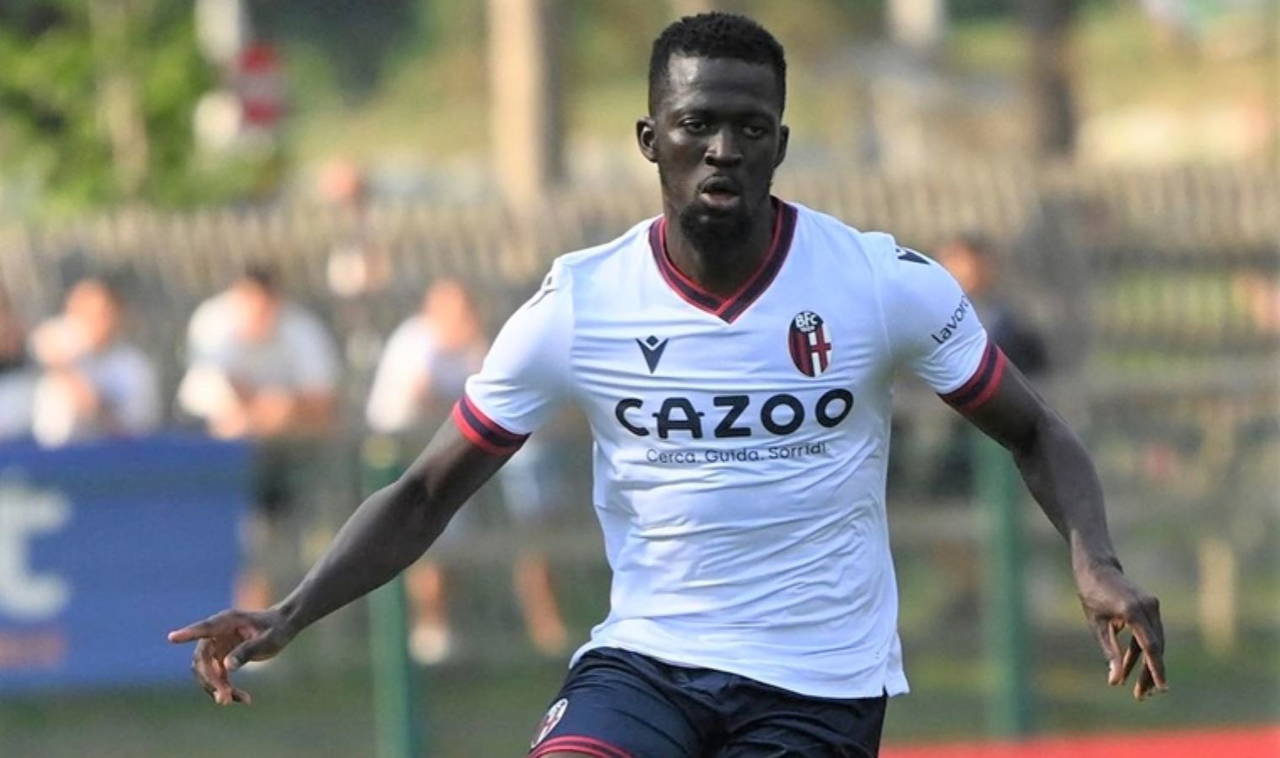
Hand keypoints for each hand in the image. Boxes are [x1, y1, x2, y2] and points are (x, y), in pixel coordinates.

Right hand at [167, 608, 293, 705]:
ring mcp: (217, 646)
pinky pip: (217, 677)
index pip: (204, 628)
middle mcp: (217, 633)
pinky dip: (226, 689)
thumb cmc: (276, 629)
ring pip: (206, 672)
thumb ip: (248, 651)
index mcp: (227, 621)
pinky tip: (244, 699)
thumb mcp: (268, 640)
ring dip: (216, 688)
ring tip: (233, 701)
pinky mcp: (221, 657)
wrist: (282, 627)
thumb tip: (226, 666)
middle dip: (210, 681)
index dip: (188, 634)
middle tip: (224, 699)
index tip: (172, 638)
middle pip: (202, 659)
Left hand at [1077, 562, 1167, 699]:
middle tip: (1142, 695)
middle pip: (1155, 647)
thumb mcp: (1097, 625)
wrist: (1097, 567)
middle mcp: (1148, 607)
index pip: (1150, 646)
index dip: (1156, 669)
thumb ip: (1109, 651)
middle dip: (1150, 672)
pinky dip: (1142, 650)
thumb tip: (1115, 679)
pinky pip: (1150, 633)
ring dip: (1147, 664)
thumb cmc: (1092, 595)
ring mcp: (1152, 606)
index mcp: (1133, 611)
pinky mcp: (1151, 606)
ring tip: (1138, 688)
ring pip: (1155, 642)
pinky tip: (1130, 666)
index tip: (1161, 688)